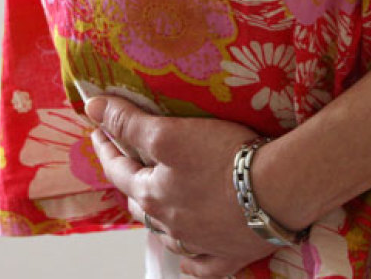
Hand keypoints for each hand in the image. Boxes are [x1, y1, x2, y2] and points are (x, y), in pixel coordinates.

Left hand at [85, 96, 276, 277]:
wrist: (278, 190)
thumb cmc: (223, 158)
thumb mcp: (170, 133)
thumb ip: (130, 123)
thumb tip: (92, 108)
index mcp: (152, 195)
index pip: (118, 169)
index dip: (107, 146)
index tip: (99, 130)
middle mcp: (169, 224)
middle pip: (141, 203)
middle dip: (132, 182)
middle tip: (133, 164)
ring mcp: (199, 244)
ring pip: (168, 235)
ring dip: (159, 221)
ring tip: (160, 206)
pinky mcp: (229, 255)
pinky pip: (202, 265)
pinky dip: (192, 260)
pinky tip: (189, 258)